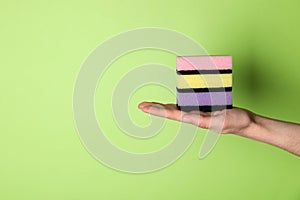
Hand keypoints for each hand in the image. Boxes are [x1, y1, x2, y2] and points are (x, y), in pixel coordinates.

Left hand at [138, 102, 254, 133]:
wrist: (245, 122)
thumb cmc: (235, 122)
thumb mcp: (220, 121)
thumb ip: (204, 120)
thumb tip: (187, 118)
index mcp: (195, 119)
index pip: (172, 114)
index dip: (157, 110)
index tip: (144, 108)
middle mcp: (193, 116)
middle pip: (170, 111)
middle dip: (155, 108)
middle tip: (141, 105)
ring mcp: (198, 112)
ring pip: (177, 107)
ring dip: (164, 105)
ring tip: (152, 103)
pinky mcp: (203, 108)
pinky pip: (188, 102)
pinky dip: (179, 99)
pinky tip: (175, 98)